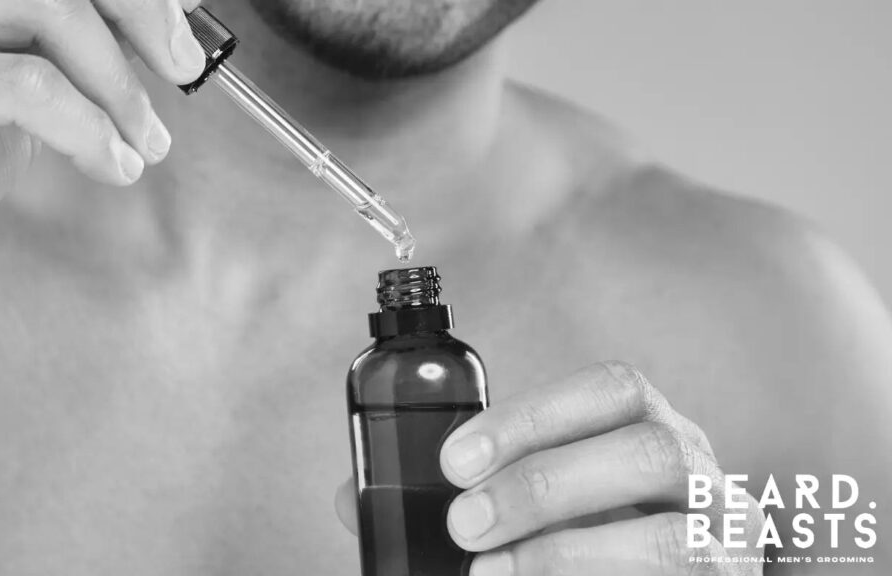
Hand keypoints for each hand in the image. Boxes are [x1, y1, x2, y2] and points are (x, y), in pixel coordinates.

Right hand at [0, 0, 205, 305]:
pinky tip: (110, 165)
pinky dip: (89, 128)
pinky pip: (25, 85)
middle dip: (142, 13)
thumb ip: (64, 62)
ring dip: (118, 83)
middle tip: (183, 68)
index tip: (182, 23)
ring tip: (143, 142)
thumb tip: (146, 34)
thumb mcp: (10, 106)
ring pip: (50, 6)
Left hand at [335, 361, 765, 574]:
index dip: (533, 415)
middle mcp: (700, 470)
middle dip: (542, 484)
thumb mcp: (527, 506)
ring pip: (670, 535)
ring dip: (566, 552)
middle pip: (645, 451)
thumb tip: (351, 497)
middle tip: (464, 524)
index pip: (614, 388)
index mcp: (650, 425)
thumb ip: (459, 493)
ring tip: (491, 573)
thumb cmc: (584, 542)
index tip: (454, 459)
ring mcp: (726, 536)